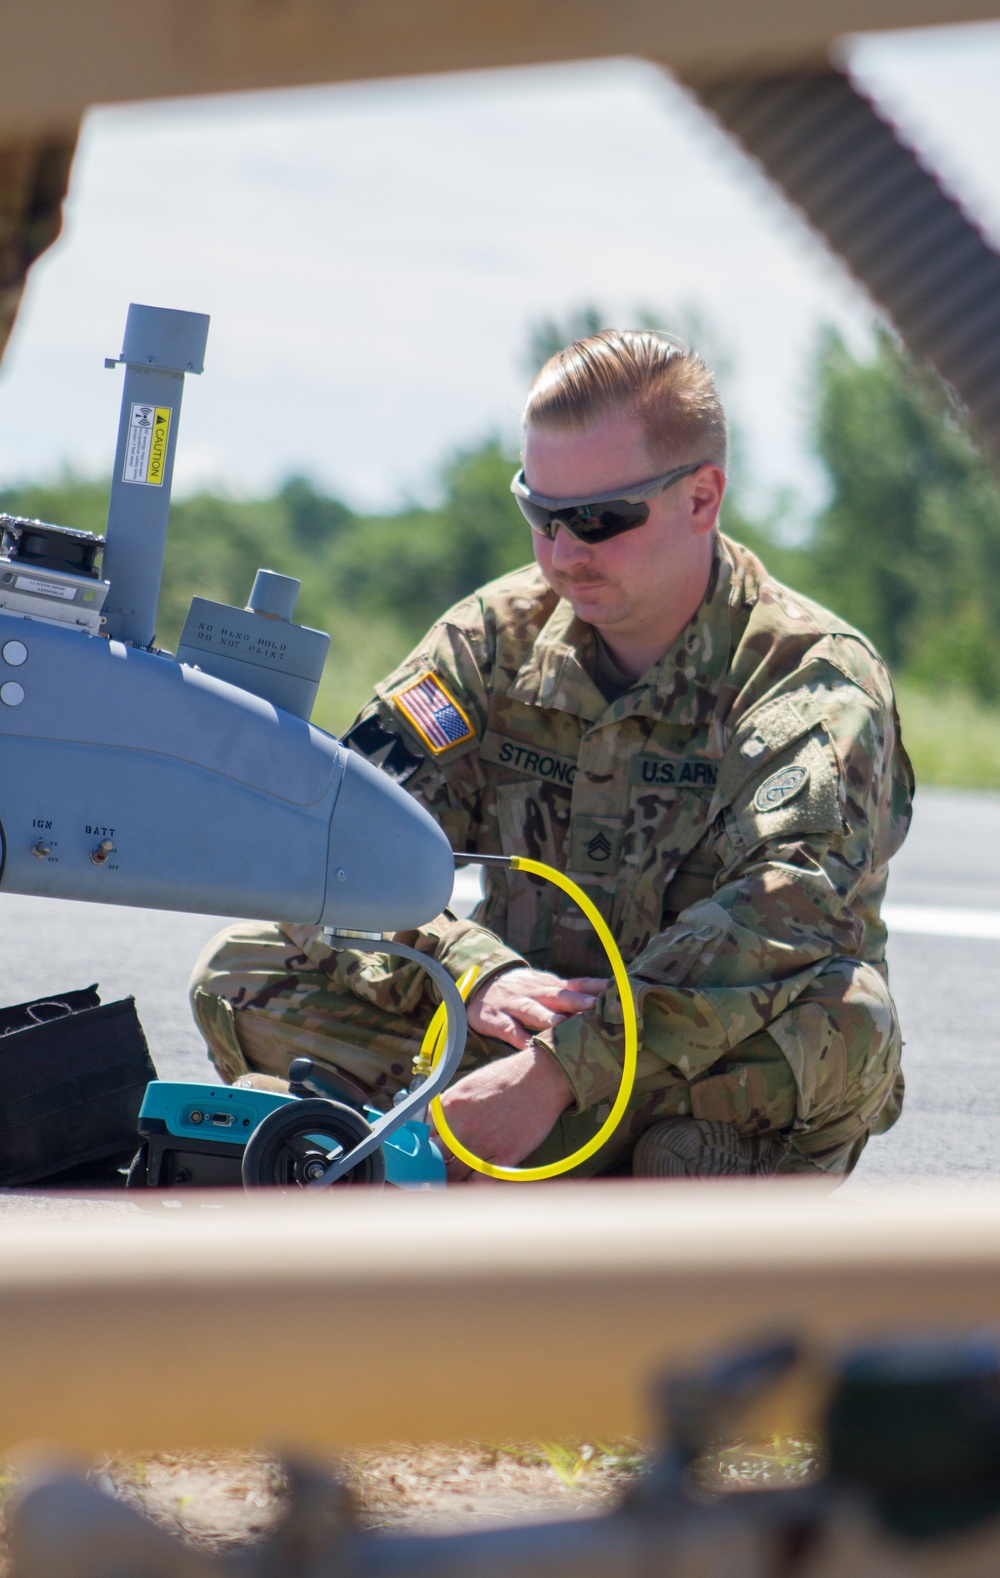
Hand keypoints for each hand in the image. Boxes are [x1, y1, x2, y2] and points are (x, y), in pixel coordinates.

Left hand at [433, 1042, 573, 1181]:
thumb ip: (448, 1107)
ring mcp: (480, 1144)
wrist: (542, 1078)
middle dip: (433, 1165)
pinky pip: (478, 1183)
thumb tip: (433, 1124)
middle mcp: (460, 1127)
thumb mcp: (468, 1084)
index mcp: (448, 1107)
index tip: (425, 1152)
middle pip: (433, 1158)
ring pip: (452, 1175)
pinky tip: (472, 1182)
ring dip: (450, 1179)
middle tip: (434, 1171)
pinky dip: (472, 1185)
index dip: (423, 1145)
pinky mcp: (503, 1157)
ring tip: (451, 1180)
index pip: (422, 1135)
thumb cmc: (507, 1078)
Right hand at [467, 967, 608, 1050]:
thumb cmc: (522, 990)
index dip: (596, 988)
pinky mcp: (497, 1020)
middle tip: (597, 1007)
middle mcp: (535, 993)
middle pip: (559, 997)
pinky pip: (509, 1029)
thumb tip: (607, 1004)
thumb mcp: (546, 986)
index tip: (618, 992)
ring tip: (563, 1025)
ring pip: (533, 1011)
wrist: (479, 983)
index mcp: (550, 986)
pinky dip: (518, 1038)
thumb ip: (571, 995)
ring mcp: (515, 1005)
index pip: (578, 984)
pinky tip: (528, 1046)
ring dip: (548, 1018)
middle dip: (578, 1001)